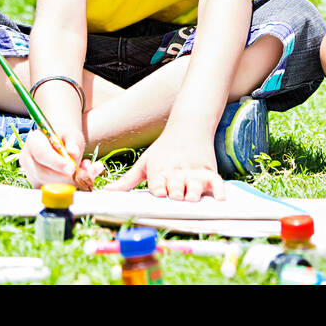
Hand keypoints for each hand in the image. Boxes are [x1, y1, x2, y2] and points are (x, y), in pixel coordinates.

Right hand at [17, 127, 102, 190]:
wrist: (59, 143)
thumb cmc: (65, 138)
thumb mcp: (72, 134)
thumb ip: (73, 142)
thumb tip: (74, 153)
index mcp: (34, 141)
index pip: (42, 154)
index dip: (56, 163)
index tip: (71, 168)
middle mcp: (28, 158)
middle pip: (42, 173)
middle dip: (64, 176)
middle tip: (81, 173)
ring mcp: (30, 173)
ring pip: (47, 184)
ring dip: (68, 182)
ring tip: (82, 170)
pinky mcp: (36, 184)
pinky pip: (50, 191)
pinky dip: (66, 188)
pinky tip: (77, 178)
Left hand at [102, 131, 223, 200]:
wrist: (189, 126)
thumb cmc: (163, 149)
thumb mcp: (144, 162)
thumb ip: (127, 181)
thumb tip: (106, 193)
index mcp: (160, 171)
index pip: (159, 182)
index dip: (159, 187)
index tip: (158, 192)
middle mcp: (178, 173)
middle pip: (177, 186)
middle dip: (176, 192)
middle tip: (176, 196)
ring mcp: (195, 172)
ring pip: (196, 185)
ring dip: (194, 192)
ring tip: (192, 197)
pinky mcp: (209, 171)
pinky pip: (216, 182)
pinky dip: (219, 190)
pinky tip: (219, 198)